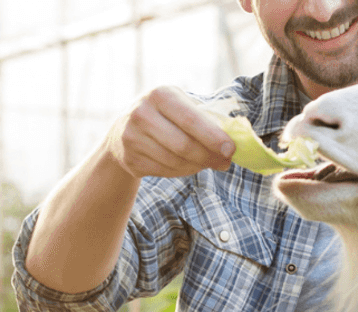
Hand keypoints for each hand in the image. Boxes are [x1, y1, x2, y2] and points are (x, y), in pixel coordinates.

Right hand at [107, 86, 234, 178]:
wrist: (123, 130)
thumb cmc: (165, 117)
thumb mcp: (181, 106)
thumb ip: (206, 120)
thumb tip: (234, 144)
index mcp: (161, 94)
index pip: (191, 119)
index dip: (213, 137)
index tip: (231, 150)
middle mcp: (142, 113)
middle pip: (184, 145)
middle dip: (209, 157)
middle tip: (225, 162)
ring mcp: (132, 137)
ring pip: (176, 162)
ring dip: (197, 166)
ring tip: (206, 162)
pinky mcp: (130, 158)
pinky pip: (165, 172)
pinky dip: (182, 171)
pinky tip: (187, 165)